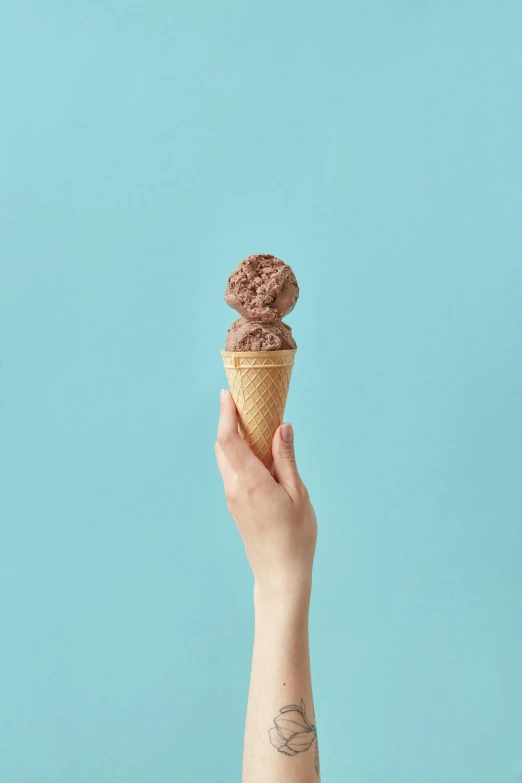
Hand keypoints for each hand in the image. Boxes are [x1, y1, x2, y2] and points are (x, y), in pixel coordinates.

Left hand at [215, 390, 316, 599]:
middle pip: (222, 446)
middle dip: (227, 421)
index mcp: (250, 481)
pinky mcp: (237, 506)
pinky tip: (255, 452)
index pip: (229, 439)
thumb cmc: (295, 536)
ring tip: (250, 422)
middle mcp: (235, 487)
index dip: (226, 414)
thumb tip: (281, 427)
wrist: (280, 574)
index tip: (227, 394)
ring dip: (232, 438)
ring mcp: (233, 498)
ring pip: (225, 459)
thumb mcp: (298, 493)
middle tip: (240, 401)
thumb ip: (286, 458)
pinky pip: (232, 472)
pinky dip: (238, 455)